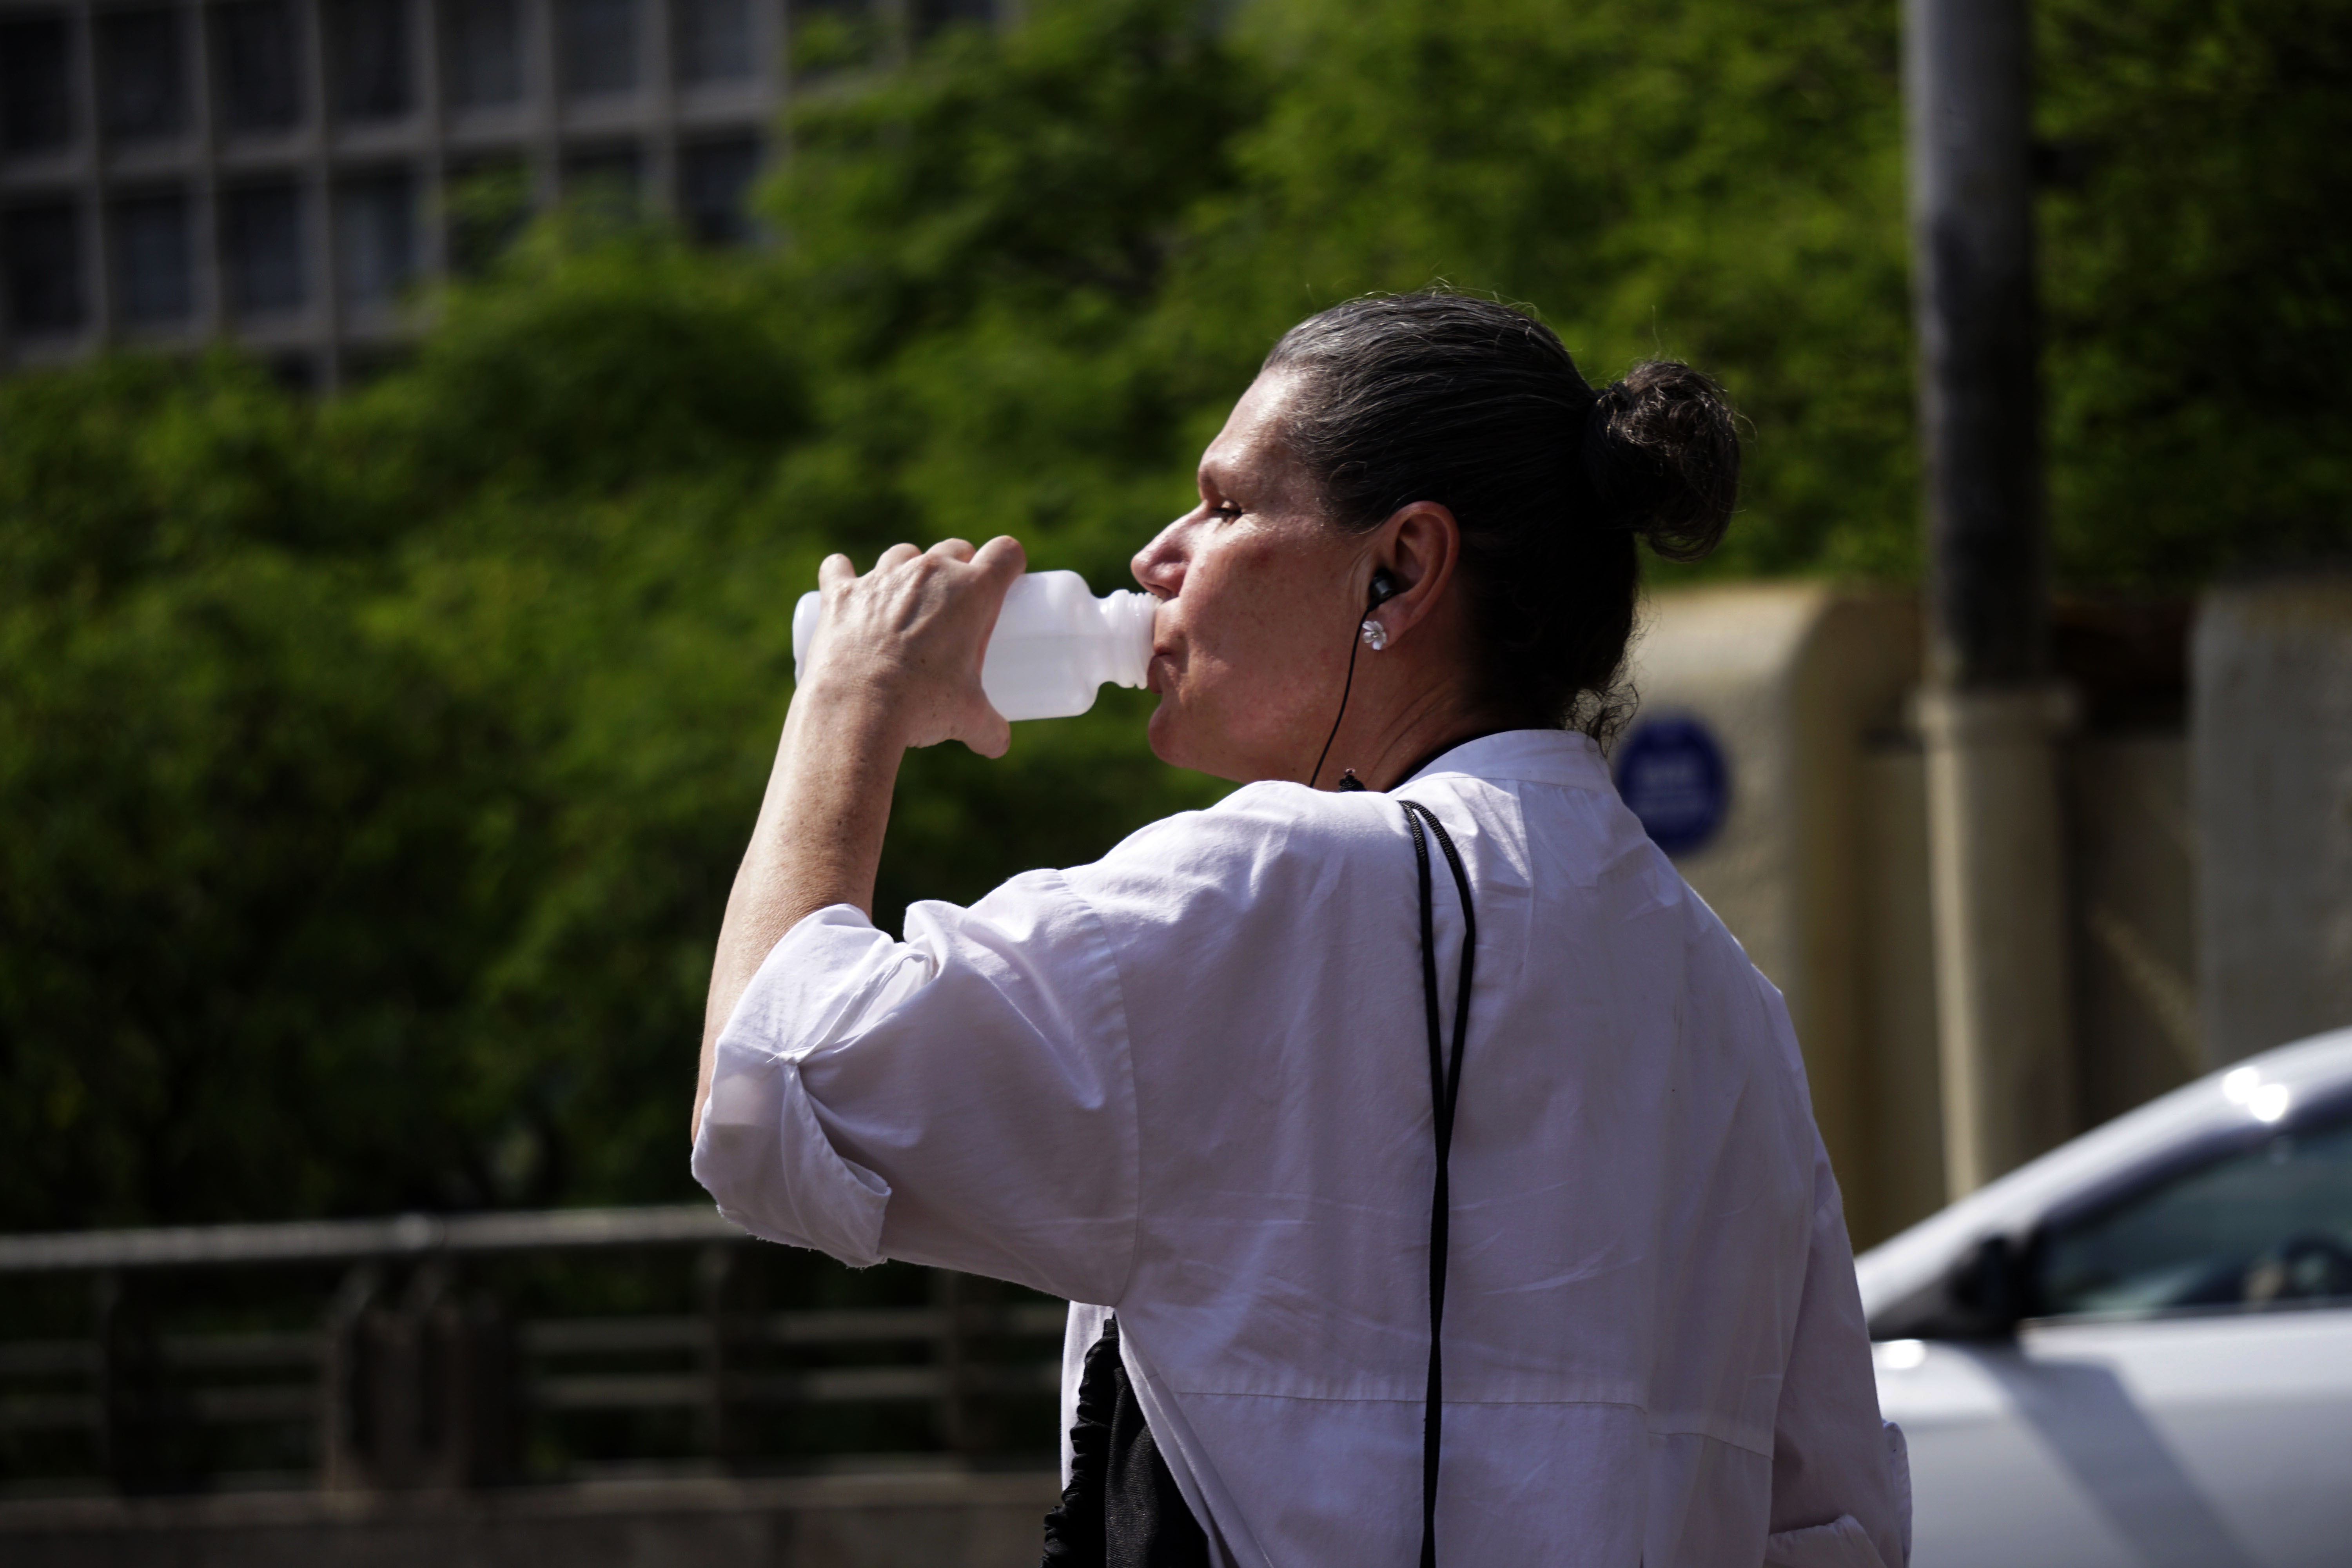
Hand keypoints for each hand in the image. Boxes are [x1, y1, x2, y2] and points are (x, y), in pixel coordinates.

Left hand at [800, 536, 1025, 757]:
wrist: (857, 710)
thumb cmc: (922, 706)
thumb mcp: (967, 719)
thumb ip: (990, 730)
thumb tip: (997, 745)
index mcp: (972, 591)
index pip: (1005, 553)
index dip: (1010, 562)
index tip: (1006, 579)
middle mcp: (929, 571)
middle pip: (955, 548)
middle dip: (960, 567)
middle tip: (956, 604)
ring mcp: (882, 577)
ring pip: (903, 554)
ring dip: (908, 569)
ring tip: (906, 602)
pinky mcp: (841, 593)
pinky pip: (837, 568)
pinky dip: (841, 575)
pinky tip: (845, 586)